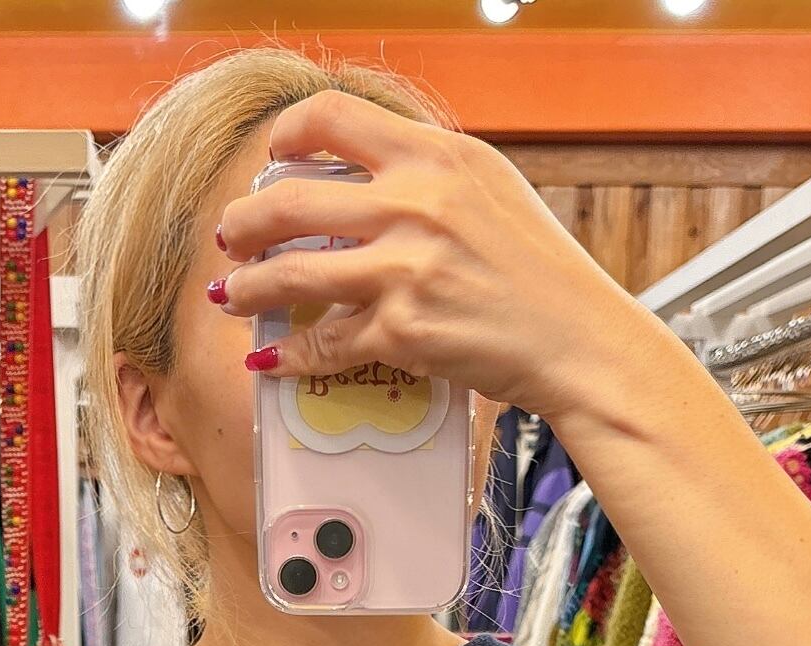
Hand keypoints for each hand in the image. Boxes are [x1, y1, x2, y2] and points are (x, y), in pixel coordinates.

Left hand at [212, 87, 609, 425]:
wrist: (578, 338)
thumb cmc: (538, 269)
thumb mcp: (488, 189)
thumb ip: (426, 174)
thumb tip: (359, 176)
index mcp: (434, 156)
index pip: (331, 118)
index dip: (284, 136)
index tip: (271, 158)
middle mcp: (415, 204)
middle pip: (289, 201)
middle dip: (243, 223)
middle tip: (232, 238)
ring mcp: (405, 269)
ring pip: (291, 275)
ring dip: (247, 290)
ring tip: (231, 297)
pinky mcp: (403, 331)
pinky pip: (323, 344)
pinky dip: (289, 356)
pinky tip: (270, 361)